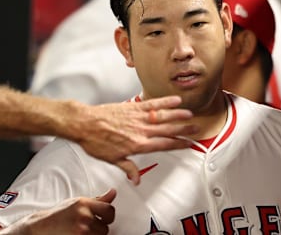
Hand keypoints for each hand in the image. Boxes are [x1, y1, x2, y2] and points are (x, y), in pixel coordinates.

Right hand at [0, 189, 116, 234]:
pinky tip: (78, 234)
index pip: (109, 210)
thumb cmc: (60, 216)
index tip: (101, 218)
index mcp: (83, 203)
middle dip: (98, 228)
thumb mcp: (77, 203)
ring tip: (81, 231)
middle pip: (106, 227)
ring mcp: (82, 230)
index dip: (108, 215)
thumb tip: (113, 192)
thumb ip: (97, 200)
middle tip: (85, 226)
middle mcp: (83, 216)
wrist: (42, 227)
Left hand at [69, 96, 196, 184]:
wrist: (83, 123)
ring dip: (177, 114)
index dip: (179, 144)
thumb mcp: (112, 159)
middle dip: (183, 129)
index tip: (189, 143)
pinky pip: (151, 104)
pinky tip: (173, 100)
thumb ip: (128, 168)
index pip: (164, 145)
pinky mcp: (131, 107)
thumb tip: (137, 180)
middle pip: (167, 129)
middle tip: (196, 128)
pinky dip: (163, 101)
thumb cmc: (95, 141)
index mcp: (138, 145)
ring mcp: (137, 118)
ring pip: (162, 116)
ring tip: (190, 113)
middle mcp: (140, 131)